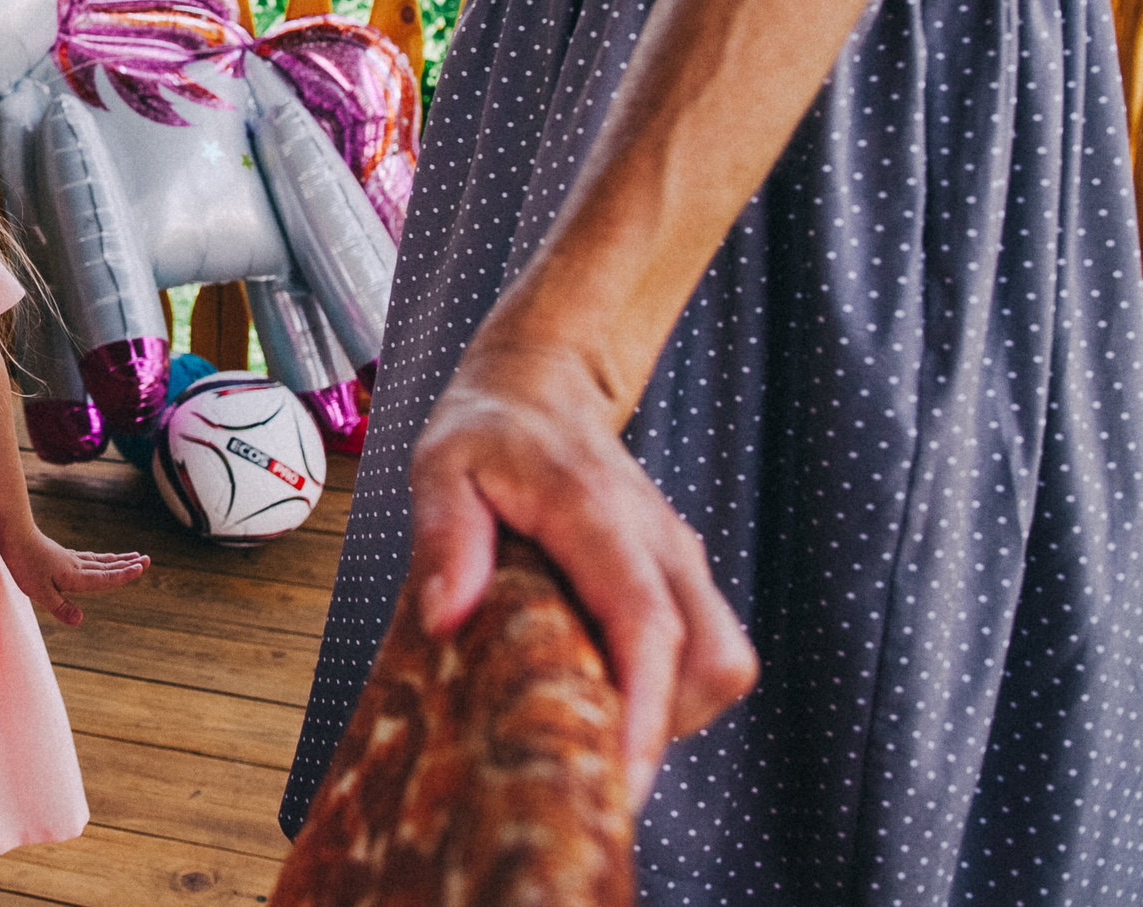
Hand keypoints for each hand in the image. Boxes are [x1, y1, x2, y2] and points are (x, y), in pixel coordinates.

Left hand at [0, 529, 146, 625]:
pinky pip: (88, 558)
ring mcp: (70, 559)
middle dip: (127, 565)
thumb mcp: (38, 592)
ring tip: (133, 556)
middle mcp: (76, 566)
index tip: (141, 569)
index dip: (122, 576)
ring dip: (117, 560)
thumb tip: (81, 621)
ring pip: (99, 560)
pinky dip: (101, 559)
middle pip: (106, 567)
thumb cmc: (24, 565)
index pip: (104, 578)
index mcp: (74, 576)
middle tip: (147, 560)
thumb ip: (60, 607)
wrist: (13, 535)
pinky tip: (100, 559)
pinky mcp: (62, 555)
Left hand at [409, 324, 759, 809]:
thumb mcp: (439, 465)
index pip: (646, 621)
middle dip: (661, 728)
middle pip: (711, 660)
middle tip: (587, 766)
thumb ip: (443, 537)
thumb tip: (444, 618)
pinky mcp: (681, 578)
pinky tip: (601, 695)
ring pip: (720, 664)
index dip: (642, 705)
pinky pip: (703, 655)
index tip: (622, 775)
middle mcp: (658, 540)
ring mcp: (680, 559)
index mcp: (596, 513)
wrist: (543, 385)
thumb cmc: (487, 429)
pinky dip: (666, 692)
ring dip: (666, 713)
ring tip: (588, 729)